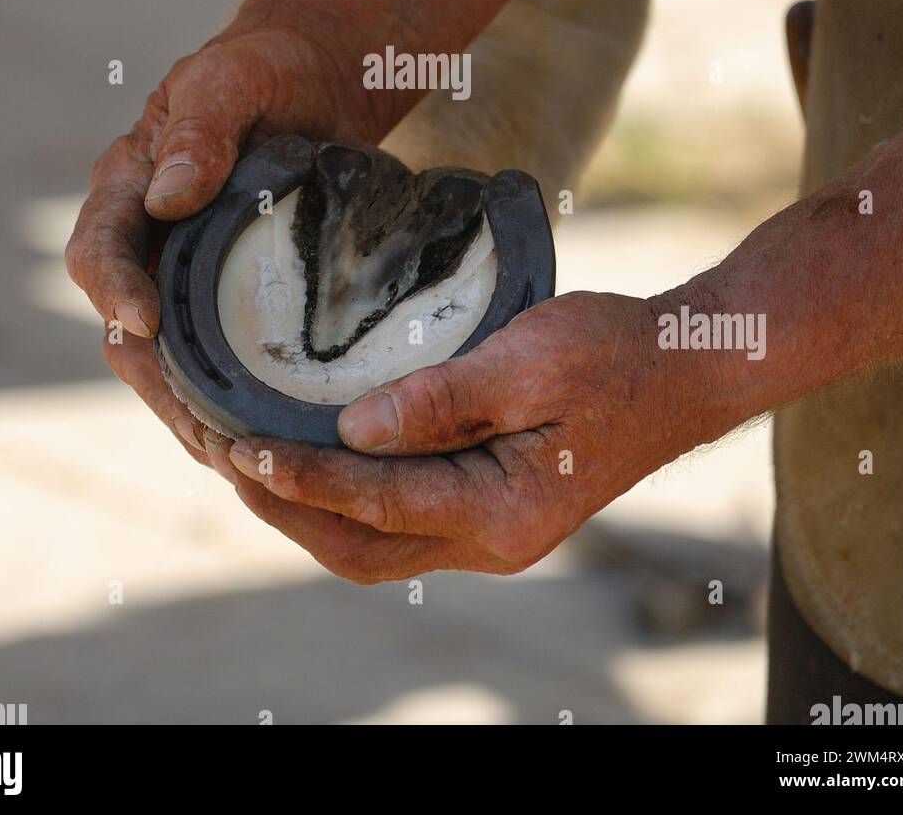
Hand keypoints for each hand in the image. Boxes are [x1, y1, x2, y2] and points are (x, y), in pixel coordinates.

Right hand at [64, 25, 375, 462]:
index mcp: (126, 187)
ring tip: (236, 462)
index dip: (113, 290)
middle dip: (157, 385)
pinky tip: (266, 446)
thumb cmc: (261, 73)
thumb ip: (200, 130)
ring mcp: (180, 277)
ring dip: (191, 414)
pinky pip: (214, 364)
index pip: (97, 250)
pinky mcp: (223, 302)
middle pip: (124, 328)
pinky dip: (229, 406)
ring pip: (166, 362)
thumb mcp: (231, 81)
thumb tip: (169, 195)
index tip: (141, 325)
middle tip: (203, 434)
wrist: (307, 83)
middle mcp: (143, 242)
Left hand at [201, 291, 725, 581]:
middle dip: (283, 506)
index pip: (373, 503)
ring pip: (374, 544)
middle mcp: (491, 541)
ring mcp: (491, 531)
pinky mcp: (489, 506)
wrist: (684, 368)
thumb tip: (349, 431)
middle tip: (219, 455)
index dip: (298, 476)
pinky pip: (400, 520)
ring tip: (245, 460)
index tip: (236, 445)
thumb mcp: (528, 362)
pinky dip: (347, 495)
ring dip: (306, 507)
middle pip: (359, 548)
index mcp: (502, 512)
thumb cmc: (615, 355)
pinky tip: (313, 455)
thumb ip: (438, 403)